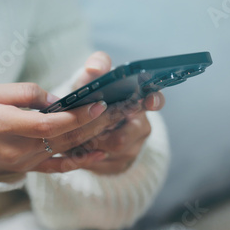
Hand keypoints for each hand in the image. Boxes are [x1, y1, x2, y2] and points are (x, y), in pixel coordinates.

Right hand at [0, 82, 125, 176]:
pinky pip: (56, 168)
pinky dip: (79, 162)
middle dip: (91, 123)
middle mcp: (15, 149)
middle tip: (114, 109)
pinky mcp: (27, 169)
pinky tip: (99, 154)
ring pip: (63, 151)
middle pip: (61, 138)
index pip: (46, 125)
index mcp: (2, 125)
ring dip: (90, 138)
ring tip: (112, 123)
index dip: (74, 117)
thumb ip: (24, 93)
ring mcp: (22, 162)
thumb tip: (56, 100)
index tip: (96, 104)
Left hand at [67, 51, 164, 174]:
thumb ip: (97, 65)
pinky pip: (102, 164)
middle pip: (122, 138)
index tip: (148, 100)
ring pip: (109, 152)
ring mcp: (132, 149)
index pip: (156, 101)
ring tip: (74, 135)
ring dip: (89, 145)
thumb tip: (95, 68)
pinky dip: (86, 156)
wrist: (83, 124)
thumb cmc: (92, 96)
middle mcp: (141, 128)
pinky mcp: (119, 164)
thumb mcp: (93, 79)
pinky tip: (76, 148)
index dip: (154, 101)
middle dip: (97, 134)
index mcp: (139, 104)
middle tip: (80, 126)